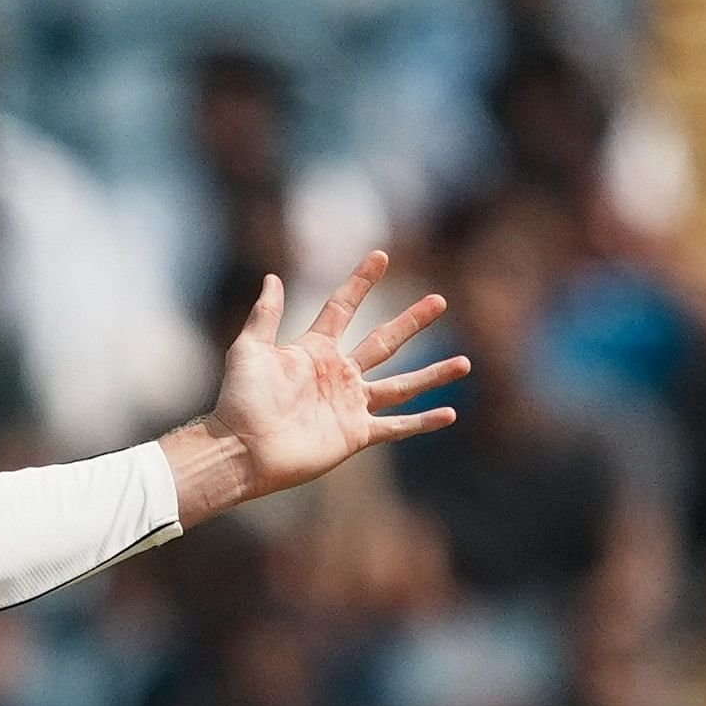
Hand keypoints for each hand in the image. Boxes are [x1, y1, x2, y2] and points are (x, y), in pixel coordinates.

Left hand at [164, 252, 468, 522]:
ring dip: (433, 374)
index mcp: (315, 350)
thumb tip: (273, 276)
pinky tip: (450, 413)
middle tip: (439, 301)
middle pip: (385, 342)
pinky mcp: (355, 434)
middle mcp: (338, 374)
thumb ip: (265, 314)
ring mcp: (350, 405)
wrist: (242, 449)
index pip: (344, 307)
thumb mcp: (249, 349)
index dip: (361, 281)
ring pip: (402, 384)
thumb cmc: (240, 400)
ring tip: (464, 362)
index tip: (381, 256)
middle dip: (412, 321)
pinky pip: (396, 426)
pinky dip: (423, 421)